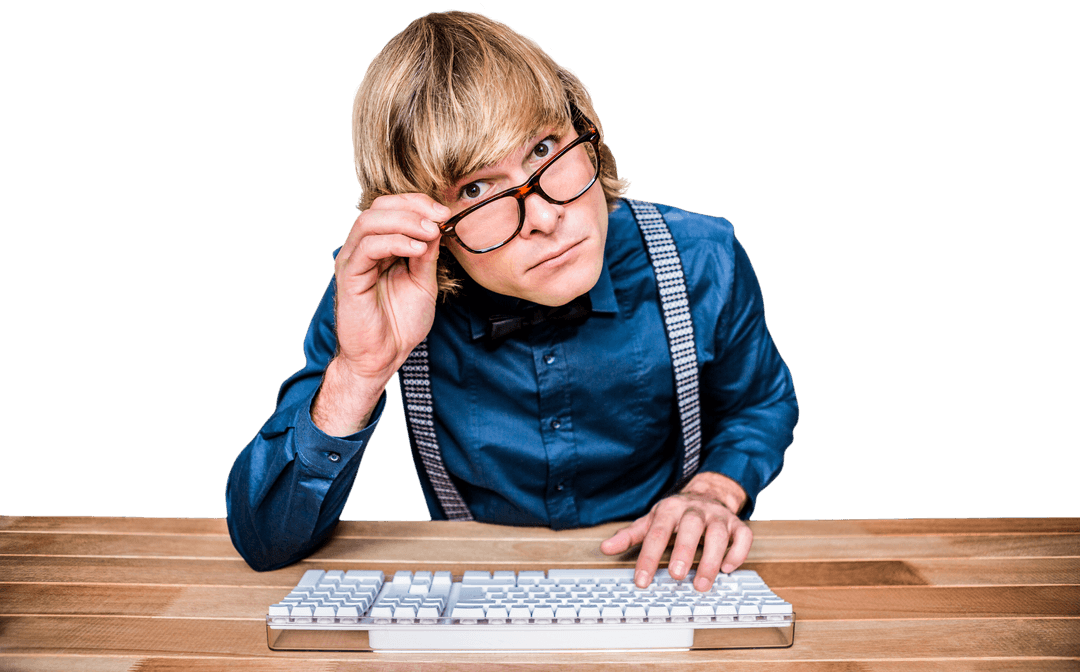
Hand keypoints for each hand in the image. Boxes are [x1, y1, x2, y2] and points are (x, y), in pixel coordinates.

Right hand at [312, 194, 447, 435]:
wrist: (385, 356)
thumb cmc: (400, 323)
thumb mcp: (423, 282)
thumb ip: (427, 254)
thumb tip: (436, 225)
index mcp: (379, 247)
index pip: (392, 208)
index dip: (418, 203)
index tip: (445, 212)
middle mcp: (362, 249)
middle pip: (379, 206)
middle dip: (413, 206)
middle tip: (439, 218)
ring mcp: (352, 261)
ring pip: (369, 221)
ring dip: (405, 221)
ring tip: (430, 232)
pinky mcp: (348, 277)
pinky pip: (367, 248)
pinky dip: (395, 242)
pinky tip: (417, 249)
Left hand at [599, 472, 751, 591]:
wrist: (708, 494)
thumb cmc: (676, 514)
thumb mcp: (651, 520)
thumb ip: (630, 535)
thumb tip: (605, 548)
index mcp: (670, 509)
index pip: (658, 532)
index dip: (649, 556)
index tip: (641, 580)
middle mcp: (696, 510)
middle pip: (691, 527)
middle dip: (685, 551)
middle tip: (676, 576)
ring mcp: (718, 516)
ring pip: (719, 534)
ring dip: (712, 559)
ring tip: (701, 584)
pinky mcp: (737, 524)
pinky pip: (742, 536)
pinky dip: (737, 553)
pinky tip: (727, 568)